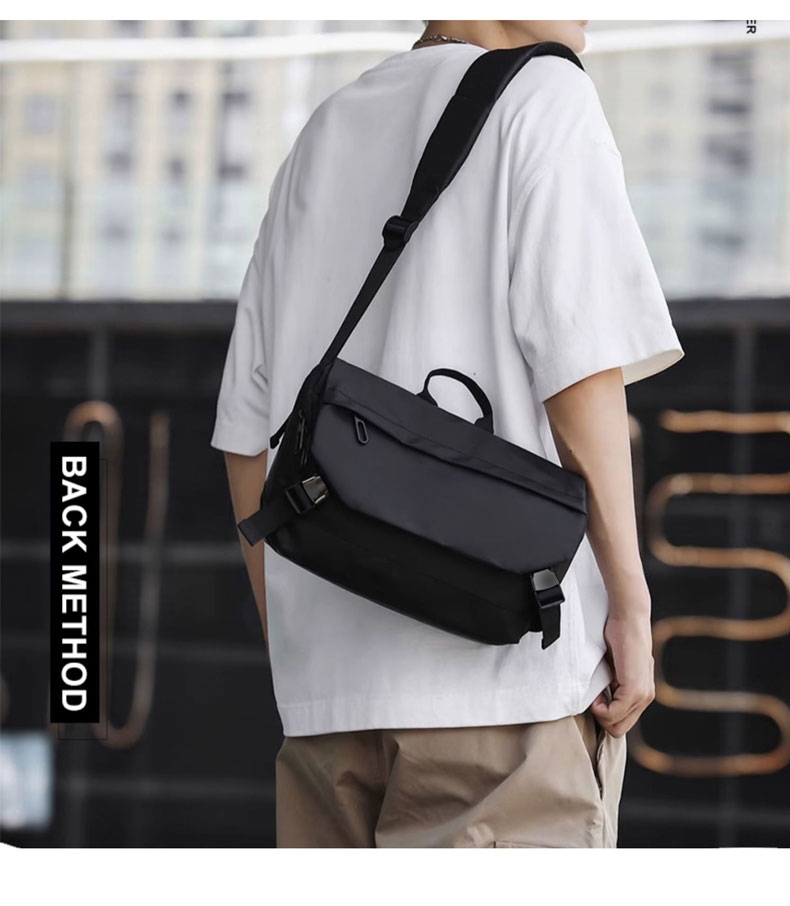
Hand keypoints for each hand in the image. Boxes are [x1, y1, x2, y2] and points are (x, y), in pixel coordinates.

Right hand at [589, 611, 655, 737]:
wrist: (629, 618)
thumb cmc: (619, 636)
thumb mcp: (615, 667)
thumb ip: (613, 685)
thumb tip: (599, 699)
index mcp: (641, 693)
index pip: (621, 722)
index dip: (603, 714)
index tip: (595, 696)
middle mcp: (645, 697)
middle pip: (618, 729)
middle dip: (601, 717)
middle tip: (594, 696)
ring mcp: (642, 695)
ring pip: (615, 725)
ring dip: (599, 711)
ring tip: (596, 692)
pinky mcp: (635, 690)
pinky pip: (612, 714)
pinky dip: (599, 707)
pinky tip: (597, 692)